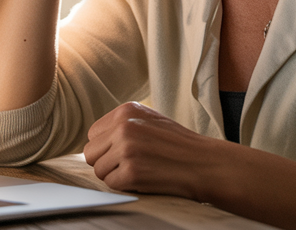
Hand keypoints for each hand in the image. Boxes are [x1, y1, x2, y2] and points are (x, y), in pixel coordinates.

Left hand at [83, 102, 219, 199]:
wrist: (205, 163)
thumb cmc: (178, 145)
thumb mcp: (149, 121)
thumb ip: (123, 125)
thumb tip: (96, 140)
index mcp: (126, 110)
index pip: (93, 134)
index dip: (106, 147)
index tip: (123, 152)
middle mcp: (124, 126)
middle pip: (91, 152)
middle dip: (106, 162)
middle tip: (129, 165)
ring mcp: (127, 148)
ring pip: (98, 170)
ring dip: (115, 175)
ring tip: (140, 170)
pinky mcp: (131, 171)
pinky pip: (111, 184)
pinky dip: (124, 186)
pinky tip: (143, 179)